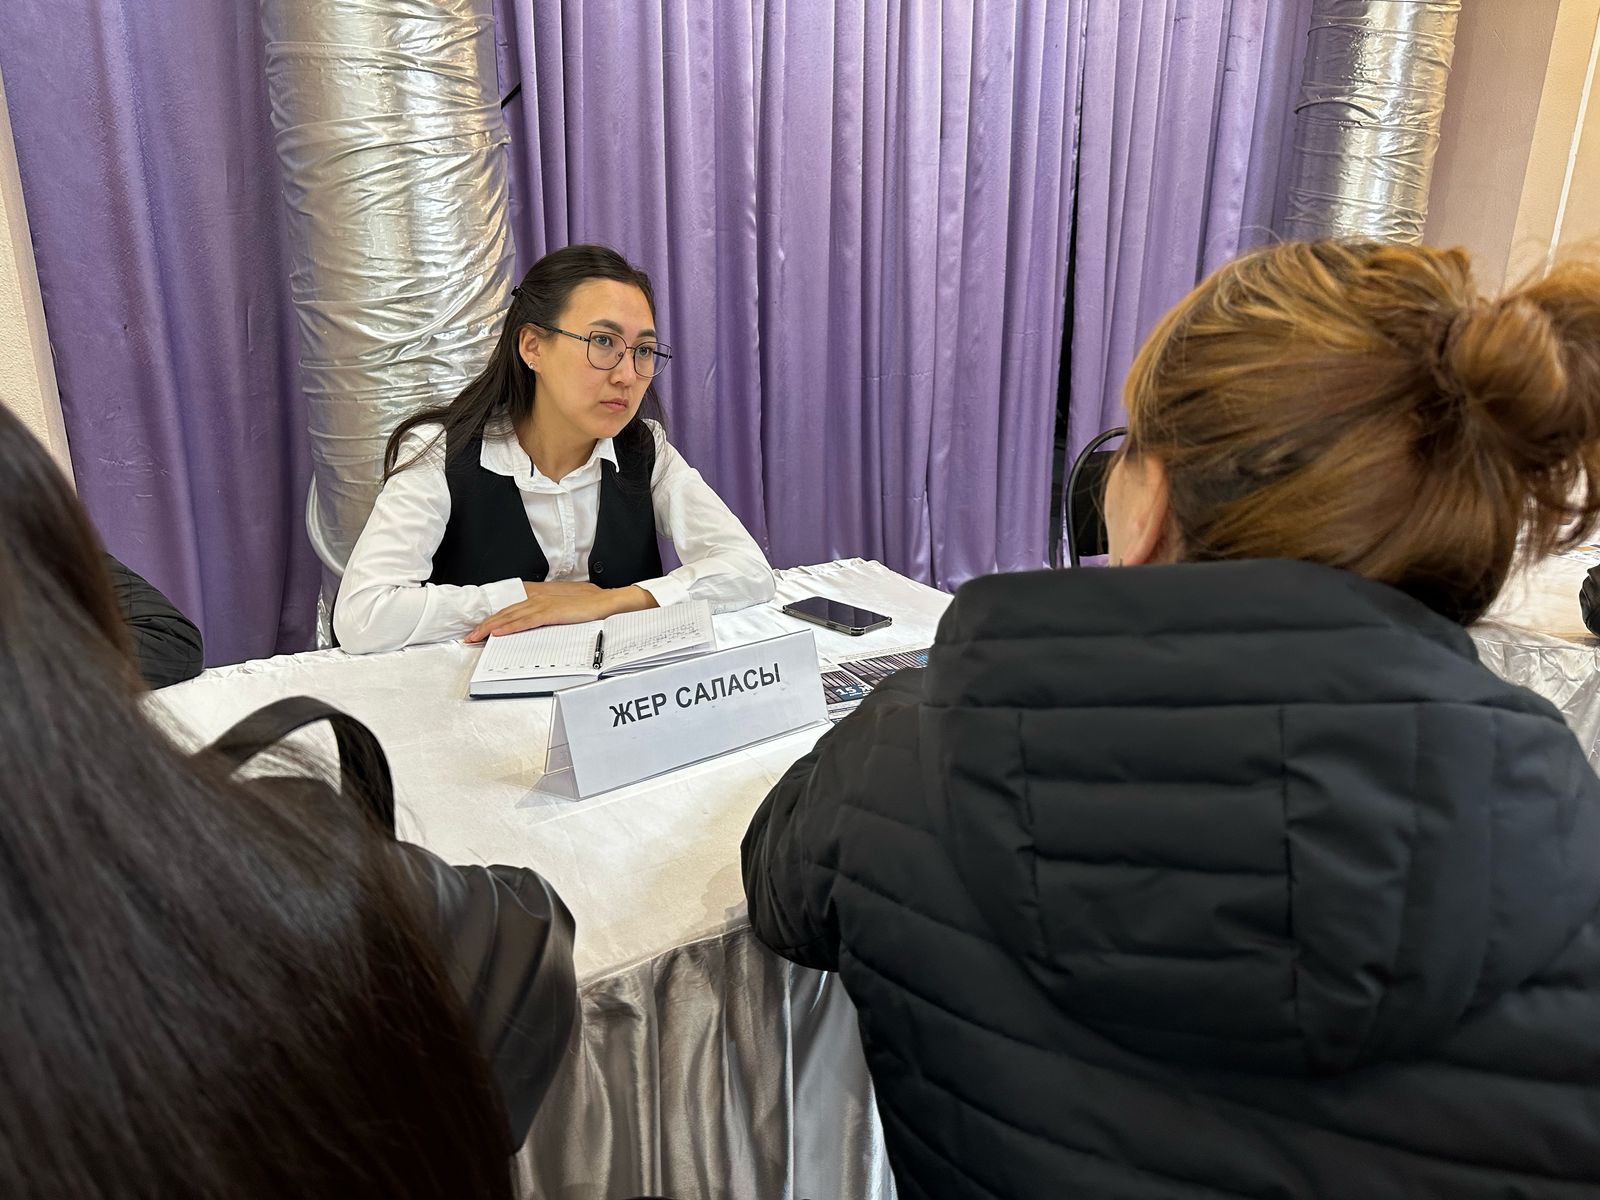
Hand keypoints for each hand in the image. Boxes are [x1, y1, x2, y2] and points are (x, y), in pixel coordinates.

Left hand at [465, 583, 655, 642]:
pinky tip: (498, 633)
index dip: (494, 615)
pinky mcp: (551, 612)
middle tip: (470, 634)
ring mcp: (544, 603)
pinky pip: (525, 621)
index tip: (481, 625)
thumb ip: (551, 606)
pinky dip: (510, 627)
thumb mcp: (566, 602)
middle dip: (485, 623)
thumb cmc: (591, 603)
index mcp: (541, 593)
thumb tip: (541, 615)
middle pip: (506, 610)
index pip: (512, 604)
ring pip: (510, 615)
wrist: (607, 601)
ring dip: (491, 627)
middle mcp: (539, 596)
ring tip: (476, 636)